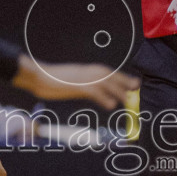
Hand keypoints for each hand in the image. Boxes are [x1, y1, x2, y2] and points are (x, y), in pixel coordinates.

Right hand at [12, 55, 138, 109]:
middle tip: (137, 88)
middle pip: (111, 77)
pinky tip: (110, 105)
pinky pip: (94, 92)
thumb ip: (85, 86)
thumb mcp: (73, 81)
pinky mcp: (77, 86)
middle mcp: (88, 72)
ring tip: (128, 100)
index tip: (133, 83)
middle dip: (125, 82)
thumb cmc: (53, 80)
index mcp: (87, 70)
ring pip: (106, 84)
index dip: (122, 78)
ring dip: (118, 91)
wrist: (39, 76)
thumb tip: (96, 93)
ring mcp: (83, 78)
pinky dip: (103, 98)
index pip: (109, 73)